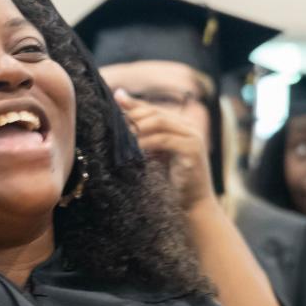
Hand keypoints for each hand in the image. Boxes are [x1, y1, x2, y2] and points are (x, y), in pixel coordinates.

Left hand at [118, 95, 212, 212]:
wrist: (192, 204)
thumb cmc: (170, 181)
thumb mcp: (154, 154)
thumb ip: (143, 137)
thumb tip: (120, 120)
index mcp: (179, 124)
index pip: (152, 109)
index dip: (132, 105)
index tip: (113, 101)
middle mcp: (188, 126)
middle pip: (155, 112)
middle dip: (133, 115)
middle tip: (114, 122)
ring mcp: (192, 136)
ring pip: (160, 121)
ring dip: (138, 126)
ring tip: (121, 134)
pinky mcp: (192, 149)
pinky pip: (164, 139)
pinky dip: (146, 141)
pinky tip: (133, 147)